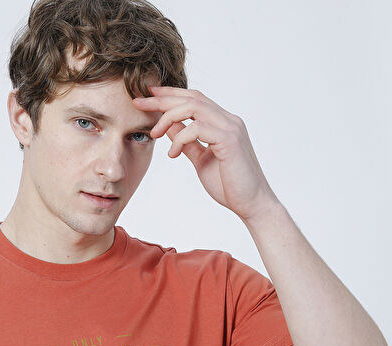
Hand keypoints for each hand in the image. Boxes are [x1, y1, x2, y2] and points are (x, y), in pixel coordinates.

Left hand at [133, 85, 277, 222]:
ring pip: (194, 107)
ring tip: (153, 133)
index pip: (194, 99)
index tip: (147, 96)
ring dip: (168, 116)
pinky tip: (172, 154)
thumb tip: (169, 129)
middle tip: (139, 102)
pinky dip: (180, 138)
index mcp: (223, 123)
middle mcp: (228, 120)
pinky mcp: (230, 141)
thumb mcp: (201, 160)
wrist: (252, 204)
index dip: (170, 95)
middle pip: (192, 97)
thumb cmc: (230, 186)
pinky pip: (198, 128)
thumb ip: (188, 143)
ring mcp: (231, 128)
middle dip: (162, 98)